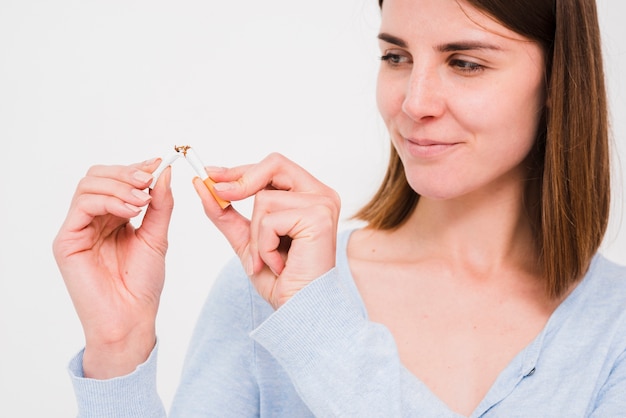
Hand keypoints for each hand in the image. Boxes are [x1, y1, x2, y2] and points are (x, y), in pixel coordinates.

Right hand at [53, 158, 173, 377]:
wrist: (132, 317)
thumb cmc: (142, 283)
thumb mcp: (157, 236)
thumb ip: (160, 204)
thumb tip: (163, 171)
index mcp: (112, 217)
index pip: (116, 180)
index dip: (135, 168)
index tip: (158, 163)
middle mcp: (92, 220)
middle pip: (98, 176)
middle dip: (126, 173)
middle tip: (148, 180)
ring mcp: (77, 229)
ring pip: (88, 186)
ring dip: (119, 186)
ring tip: (142, 200)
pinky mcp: (67, 241)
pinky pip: (82, 205)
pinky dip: (108, 200)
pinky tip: (130, 211)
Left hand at [193, 153, 340, 308]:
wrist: (298, 308)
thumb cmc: (281, 278)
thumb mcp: (247, 238)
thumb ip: (226, 211)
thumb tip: (202, 183)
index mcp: (309, 195)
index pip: (274, 166)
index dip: (241, 169)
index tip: (211, 174)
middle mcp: (321, 195)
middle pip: (274, 164)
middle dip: (242, 180)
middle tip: (220, 193)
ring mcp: (323, 204)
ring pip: (264, 199)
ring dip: (256, 235)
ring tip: (269, 259)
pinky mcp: (318, 218)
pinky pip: (270, 220)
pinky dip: (265, 246)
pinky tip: (279, 264)